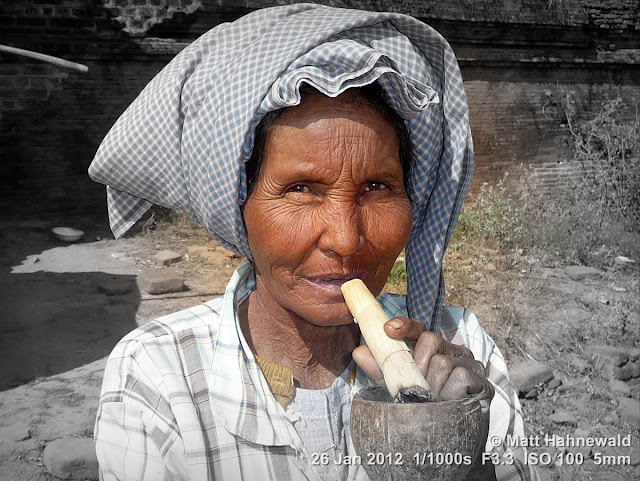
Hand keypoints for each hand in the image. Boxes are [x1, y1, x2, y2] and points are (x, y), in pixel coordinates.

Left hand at [352, 316, 495, 478]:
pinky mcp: (482, 381)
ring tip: (433, 399)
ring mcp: (470, 364)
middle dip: (417, 365)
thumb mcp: (396, 387)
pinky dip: (449, 391)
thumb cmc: (421, 407)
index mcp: (433, 349)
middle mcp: (453, 351)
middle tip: (417, 386)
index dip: (405, 325)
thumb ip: (380, 369)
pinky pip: (459, 376)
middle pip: (431, 340)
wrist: (447, 441)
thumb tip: (358, 351)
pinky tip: (448, 402)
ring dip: (432, 384)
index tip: (388, 330)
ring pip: (442, 361)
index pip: (419, 329)